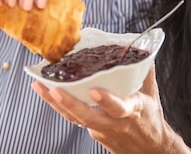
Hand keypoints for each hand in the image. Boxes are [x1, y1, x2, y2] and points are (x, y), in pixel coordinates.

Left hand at [31, 66, 190, 153]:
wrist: (150, 150)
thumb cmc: (150, 120)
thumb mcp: (151, 95)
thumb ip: (144, 70)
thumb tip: (140, 48)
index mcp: (132, 111)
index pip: (119, 108)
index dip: (107, 101)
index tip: (94, 91)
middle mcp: (115, 123)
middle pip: (89, 117)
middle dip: (70, 103)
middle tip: (54, 89)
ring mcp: (102, 130)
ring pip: (76, 118)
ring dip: (56, 102)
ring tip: (39, 85)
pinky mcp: (93, 133)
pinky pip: (74, 118)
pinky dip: (60, 105)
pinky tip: (46, 91)